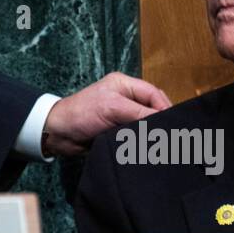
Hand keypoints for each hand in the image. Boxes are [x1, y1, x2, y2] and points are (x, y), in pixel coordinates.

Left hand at [41, 72, 170, 156]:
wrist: (58, 134)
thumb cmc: (81, 114)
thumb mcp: (112, 108)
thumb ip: (139, 113)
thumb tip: (164, 122)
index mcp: (124, 85)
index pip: (154, 94)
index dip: (165, 108)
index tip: (174, 125)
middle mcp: (126, 98)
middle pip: (154, 108)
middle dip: (162, 121)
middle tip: (172, 136)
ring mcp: (123, 115)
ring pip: (147, 123)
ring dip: (153, 132)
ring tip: (164, 143)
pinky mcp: (119, 131)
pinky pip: (138, 135)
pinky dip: (144, 140)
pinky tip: (150, 148)